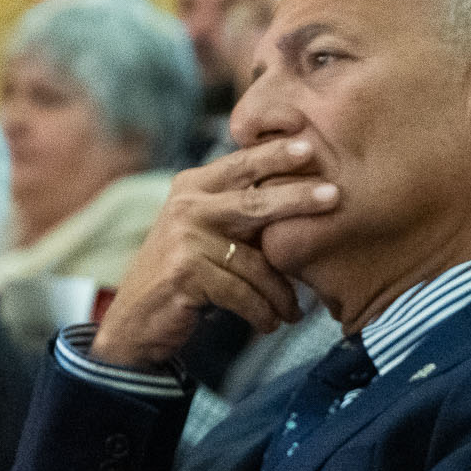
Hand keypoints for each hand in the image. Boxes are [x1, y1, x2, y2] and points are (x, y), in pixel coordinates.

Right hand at [87, 139, 337, 367]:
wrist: (136, 319)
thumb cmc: (185, 275)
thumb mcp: (207, 233)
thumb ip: (240, 213)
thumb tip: (304, 197)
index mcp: (192, 187)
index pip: (241, 164)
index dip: (275, 154)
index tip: (309, 146)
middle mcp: (185, 206)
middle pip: (255, 201)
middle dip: (298, 198)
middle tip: (334, 195)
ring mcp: (183, 238)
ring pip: (255, 263)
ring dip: (281, 293)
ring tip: (293, 311)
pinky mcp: (184, 272)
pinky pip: (242, 293)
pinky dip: (261, 312)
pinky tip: (270, 324)